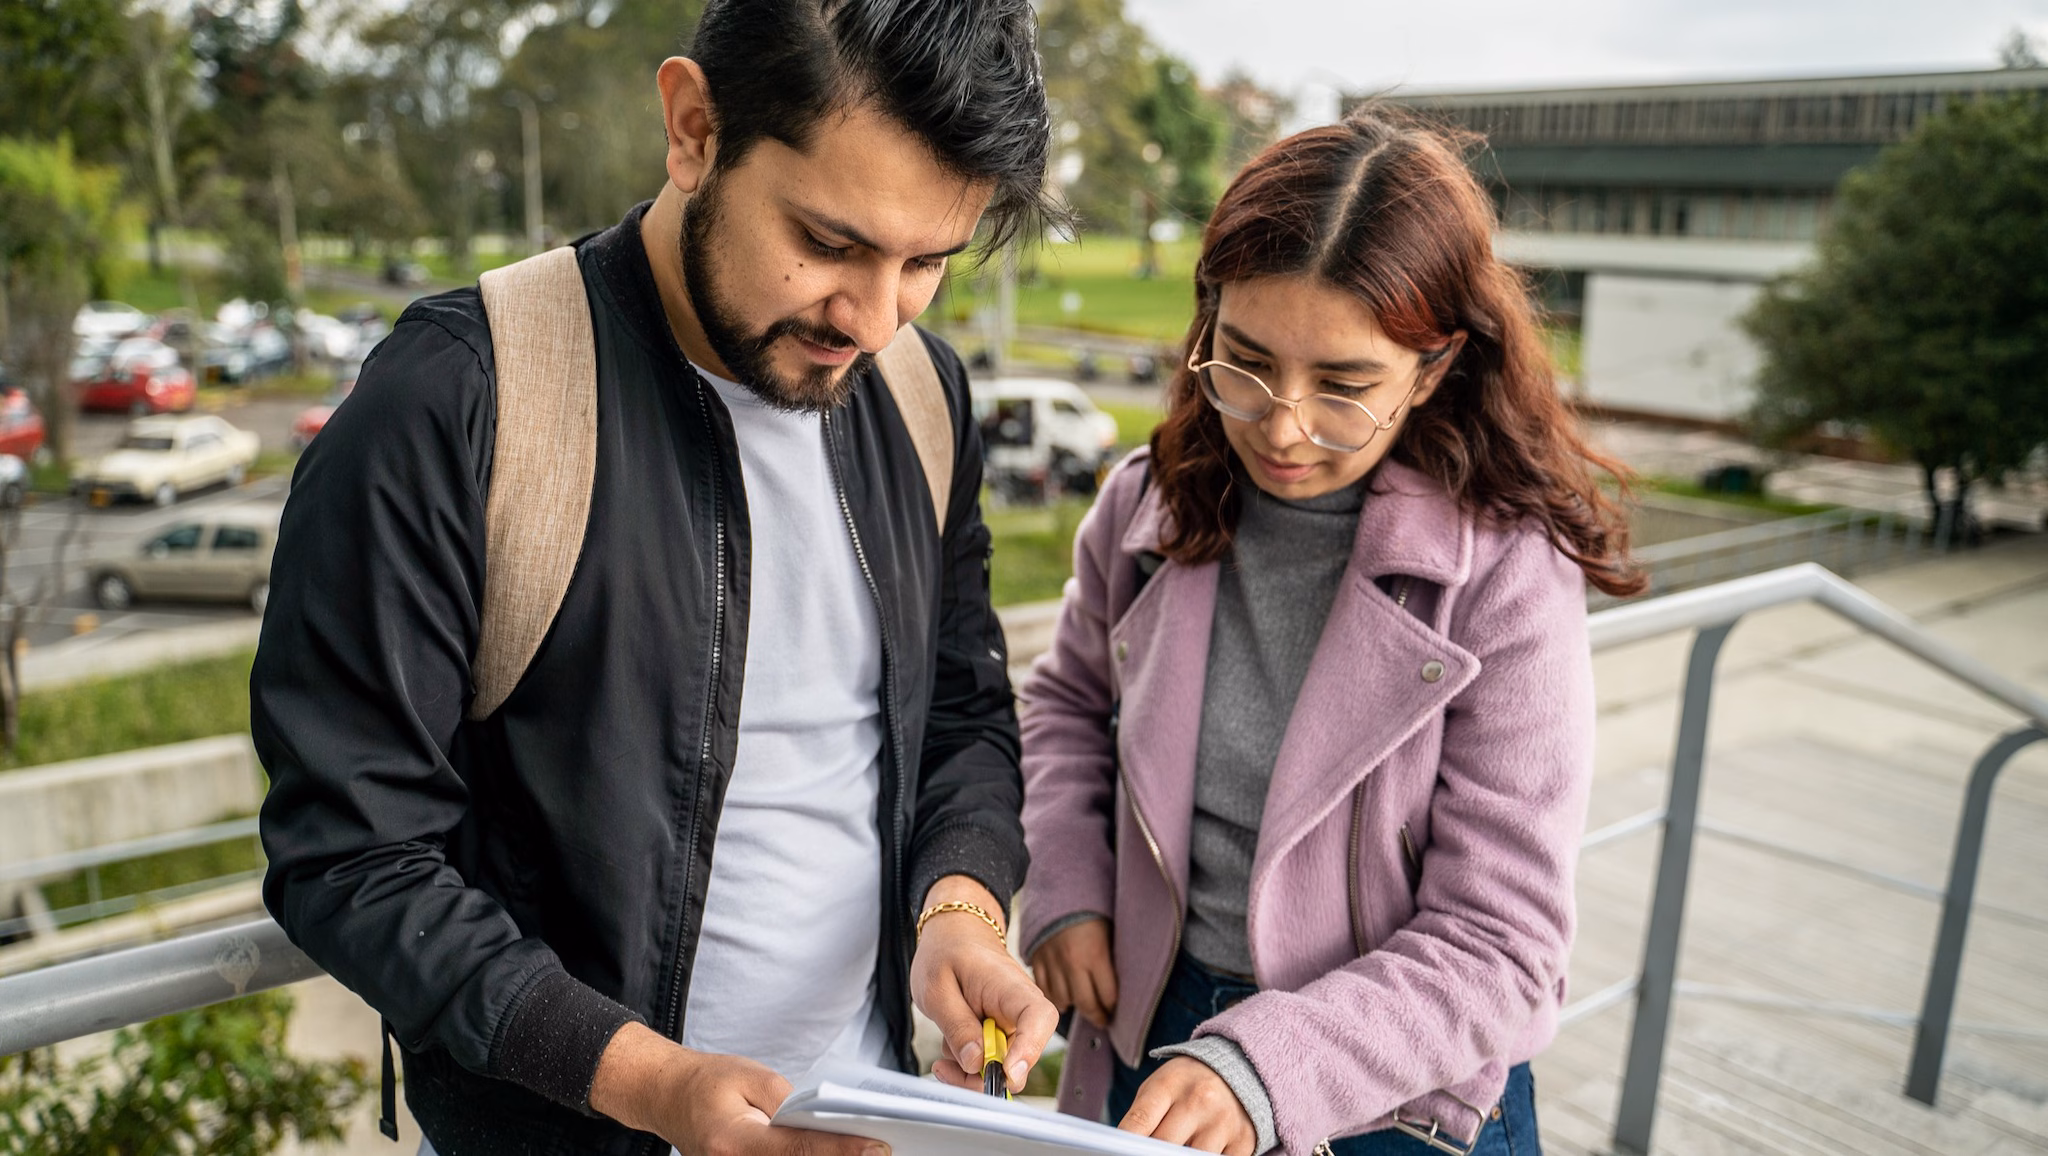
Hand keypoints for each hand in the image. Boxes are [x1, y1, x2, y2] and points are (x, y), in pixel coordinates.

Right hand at [589, 1022, 885, 1155]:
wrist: (667, 1098)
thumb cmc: (709, 1082)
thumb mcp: (751, 1076)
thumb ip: (791, 1104)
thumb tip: (832, 1125)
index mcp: (733, 1141)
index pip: (798, 1151)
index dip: (841, 1150)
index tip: (878, 1147)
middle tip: (884, 1152)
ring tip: (867, 1153)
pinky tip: (839, 1153)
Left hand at [912, 876, 1058, 1092]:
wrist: (953, 935)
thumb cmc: (946, 952)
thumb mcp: (937, 989)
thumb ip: (956, 1026)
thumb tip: (976, 1062)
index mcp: (1010, 987)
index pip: (1039, 1018)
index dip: (1029, 1050)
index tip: (1006, 1072)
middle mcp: (1020, 1009)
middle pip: (1021, 1055)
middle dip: (985, 1074)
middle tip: (947, 1070)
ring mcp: (1013, 1023)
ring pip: (1004, 1065)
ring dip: (971, 1071)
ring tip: (943, 1055)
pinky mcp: (1002, 1034)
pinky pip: (992, 1060)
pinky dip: (969, 1064)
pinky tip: (950, 1050)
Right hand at [1028, 916, 1117, 1028]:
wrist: (1060, 885)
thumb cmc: (1093, 908)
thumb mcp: (1111, 930)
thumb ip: (1113, 959)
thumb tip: (1121, 987)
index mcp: (1095, 955)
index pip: (1108, 996)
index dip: (1114, 1007)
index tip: (1117, 1011)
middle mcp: (1072, 963)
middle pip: (1086, 1004)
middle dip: (1098, 1015)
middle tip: (1103, 1019)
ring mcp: (1051, 962)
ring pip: (1062, 1000)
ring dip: (1073, 1005)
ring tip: (1082, 1004)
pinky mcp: (1036, 958)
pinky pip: (1043, 988)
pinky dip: (1053, 995)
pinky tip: (1063, 994)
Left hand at [1118, 1057, 1256, 1155]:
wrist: (1236, 1067)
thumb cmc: (1186, 1084)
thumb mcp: (1159, 1088)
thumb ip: (1141, 1118)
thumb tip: (1124, 1149)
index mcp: (1170, 1084)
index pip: (1139, 1121)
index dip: (1125, 1144)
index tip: (1116, 1152)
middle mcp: (1199, 1101)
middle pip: (1162, 1147)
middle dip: (1150, 1154)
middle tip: (1146, 1152)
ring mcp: (1223, 1122)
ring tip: (1176, 1147)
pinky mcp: (1243, 1141)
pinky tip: (1197, 1150)